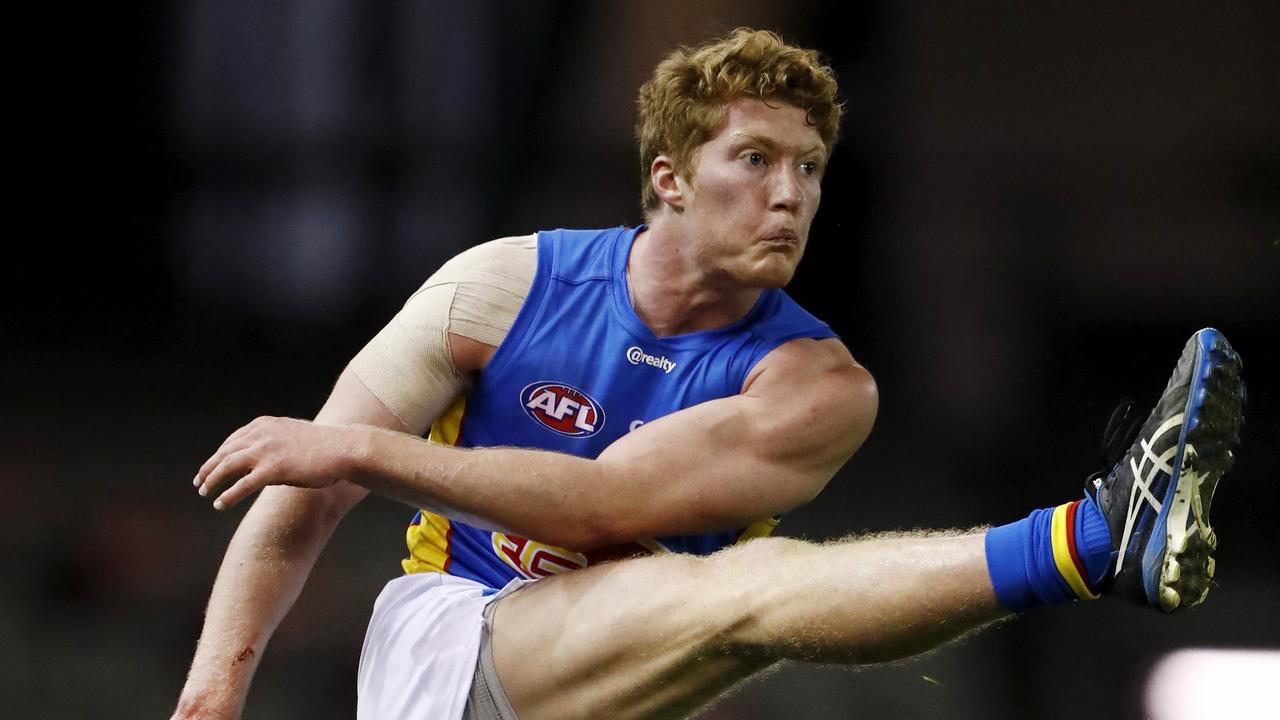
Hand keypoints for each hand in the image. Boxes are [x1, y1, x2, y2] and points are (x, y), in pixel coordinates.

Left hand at [194, 416, 354, 509]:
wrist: (342, 449)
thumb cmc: (324, 445)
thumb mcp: (293, 435)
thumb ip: (275, 441)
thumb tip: (265, 456)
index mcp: (264, 425)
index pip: (232, 441)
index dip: (218, 455)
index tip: (211, 467)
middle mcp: (260, 435)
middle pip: (224, 453)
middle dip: (209, 468)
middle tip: (200, 482)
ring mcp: (265, 451)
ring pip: (227, 467)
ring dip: (212, 481)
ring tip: (205, 493)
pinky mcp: (273, 470)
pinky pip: (241, 485)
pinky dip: (228, 496)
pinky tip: (220, 504)